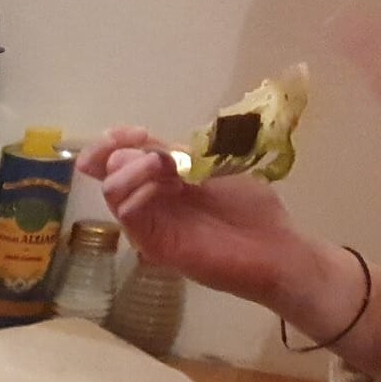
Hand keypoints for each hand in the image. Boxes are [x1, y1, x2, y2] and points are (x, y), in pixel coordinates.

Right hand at [79, 127, 308, 305]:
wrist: (273, 249)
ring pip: (112, 188)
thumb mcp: (215, 167)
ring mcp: (149, 223)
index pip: (120, 155)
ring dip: (134, 169)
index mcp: (163, 179)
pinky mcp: (152, 244)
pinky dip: (141, 192)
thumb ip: (182, 156)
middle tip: (158, 156)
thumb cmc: (251, 210)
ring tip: (165, 168)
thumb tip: (144, 147)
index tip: (137, 132)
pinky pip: (127, 212)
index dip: (117, 139)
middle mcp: (149, 200)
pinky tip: (171, 188)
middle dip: (123, 150)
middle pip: (108, 169)